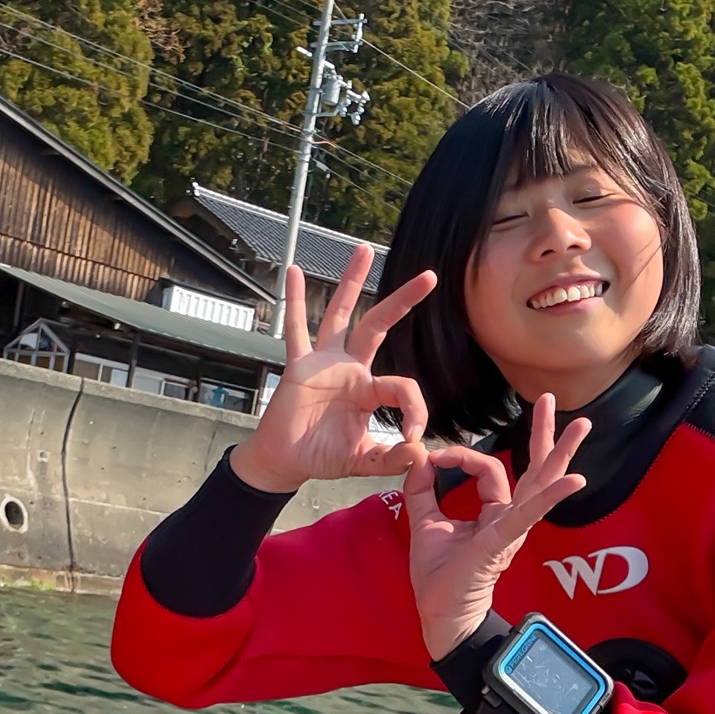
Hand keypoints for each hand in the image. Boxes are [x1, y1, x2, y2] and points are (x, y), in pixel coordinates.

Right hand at [230, 245, 436, 493]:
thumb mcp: (364, 462)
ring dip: (352, 282)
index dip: (414, 409)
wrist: (285, 462)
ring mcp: (324, 363)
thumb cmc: (322, 457)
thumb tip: (420, 454)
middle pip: (379, 326)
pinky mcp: (299, 366)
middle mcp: (350, 368)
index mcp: (370, 390)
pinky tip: (292, 273)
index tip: (413, 436)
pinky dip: (294, 302)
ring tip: (363, 250)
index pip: (402, 386)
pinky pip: (295, 330)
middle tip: (429, 276)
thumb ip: (391, 459)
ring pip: (342, 314)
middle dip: (403, 301)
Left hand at [404, 393, 591, 660]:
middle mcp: (510, 517)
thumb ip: (422, 488)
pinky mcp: (505, 539)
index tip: (435, 456)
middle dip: (543, 433)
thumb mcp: (424, 521)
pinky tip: (575, 480)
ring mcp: (512, 527)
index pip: (487, 469)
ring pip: (540, 482)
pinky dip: (552, 496)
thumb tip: (419, 457)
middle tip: (551, 401)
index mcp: (494, 512)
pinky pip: (529, 513)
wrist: (441, 612)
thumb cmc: (440, 575)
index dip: (462, 455)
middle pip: (532, 469)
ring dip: (560, 451)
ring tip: (582, 424)